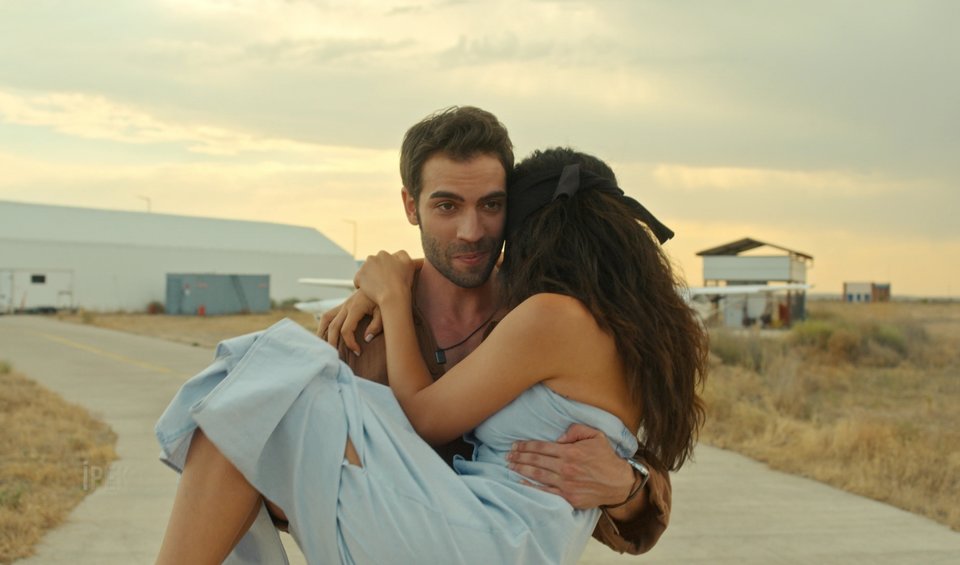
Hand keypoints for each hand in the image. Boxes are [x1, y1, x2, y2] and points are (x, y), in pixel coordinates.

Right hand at [317, 291, 381, 355]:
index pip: (346, 329)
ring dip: (322, 333)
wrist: (382, 284)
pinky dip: (324, 326)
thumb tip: (366, 339)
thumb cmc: (385, 298)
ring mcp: (343, 305)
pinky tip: (324, 336)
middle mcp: (346, 306)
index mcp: (355, 307)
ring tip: (323, 347)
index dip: (350, 343)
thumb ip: (376, 326)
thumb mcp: (384, 311)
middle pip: (333, 326)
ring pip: (326, 319)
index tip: (358, 352)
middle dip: (333, 343)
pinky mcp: (343, 305)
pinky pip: (329, 315)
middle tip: (337, 357)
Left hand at [353, 250, 414, 305]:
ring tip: (377, 287)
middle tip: (384, 282)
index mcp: (383, 254)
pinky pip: (358, 280)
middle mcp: (372, 258)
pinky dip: (361, 285)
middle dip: (377, 271)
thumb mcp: (409, 263)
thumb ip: (402, 254)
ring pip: (366, 272)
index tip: (390, 276)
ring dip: (370, 277)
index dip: (387, 268)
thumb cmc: (402, 281)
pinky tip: (369, 290)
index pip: (383, 260)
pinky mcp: (358, 277)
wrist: (393, 296)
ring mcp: (364, 268)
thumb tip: (396, 254)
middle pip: (373, 264)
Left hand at [506, 423, 635, 508]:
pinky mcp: (568, 496)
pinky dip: (531, 486)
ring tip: (510, 465)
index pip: (542, 447)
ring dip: (521, 469)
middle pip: (536, 461)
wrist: (618, 483)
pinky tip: (521, 481)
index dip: (526, 446)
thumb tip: (558, 438)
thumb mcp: (595, 435)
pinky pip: (546, 491)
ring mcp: (566, 483)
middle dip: (519, 457)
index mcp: (571, 451)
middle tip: (507, 455)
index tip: (515, 445)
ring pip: (538, 475)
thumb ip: (576, 430)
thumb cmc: (606, 457)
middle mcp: (566, 468)